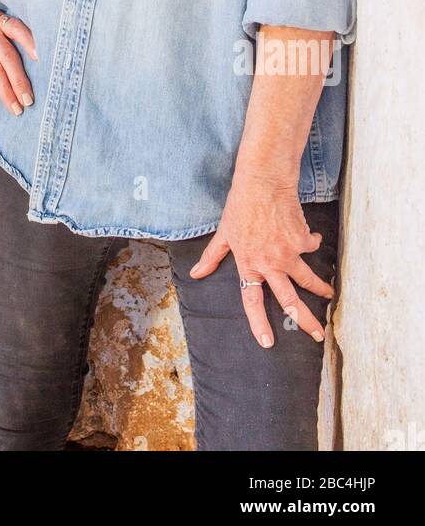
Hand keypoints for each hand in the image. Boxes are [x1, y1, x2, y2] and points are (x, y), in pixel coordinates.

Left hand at [187, 173, 334, 347]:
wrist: (263, 182)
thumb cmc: (241, 205)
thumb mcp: (224, 232)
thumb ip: (212, 256)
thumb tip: (196, 274)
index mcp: (248, 264)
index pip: (252, 300)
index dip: (259, 323)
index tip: (268, 342)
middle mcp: (269, 264)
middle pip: (290, 300)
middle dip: (306, 321)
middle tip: (318, 335)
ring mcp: (288, 254)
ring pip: (308, 280)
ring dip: (320, 289)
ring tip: (329, 295)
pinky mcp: (303, 240)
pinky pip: (311, 247)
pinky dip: (310, 242)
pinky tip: (306, 233)